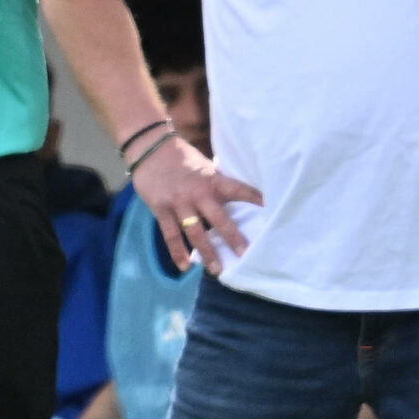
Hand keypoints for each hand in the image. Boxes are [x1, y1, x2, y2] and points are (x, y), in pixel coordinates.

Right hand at [130, 134, 261, 276]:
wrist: (150, 148)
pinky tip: (185, 267)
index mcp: (211, 179)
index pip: (237, 189)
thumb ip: (216, 183)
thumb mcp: (204, 166)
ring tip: (216, 270)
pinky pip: (170, 234)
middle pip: (218, 218)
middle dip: (232, 237)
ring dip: (206, 252)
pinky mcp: (161, 209)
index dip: (253, 197)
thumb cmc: (182, 158)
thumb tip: (236, 199)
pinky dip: (177, 252)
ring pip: (194, 231)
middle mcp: (197, 192)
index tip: (269, 207)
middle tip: (244, 254)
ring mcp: (178, 202)